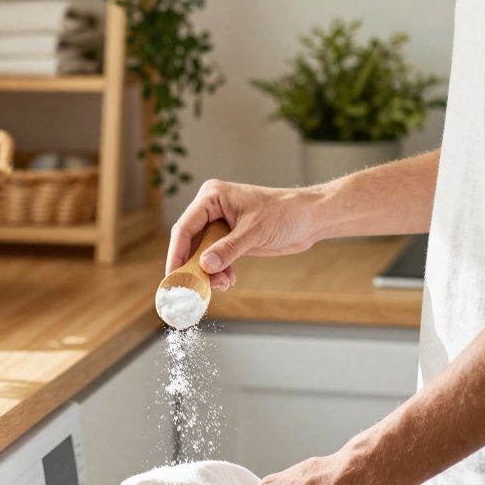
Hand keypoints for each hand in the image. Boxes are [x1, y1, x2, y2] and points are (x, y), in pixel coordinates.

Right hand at [166, 179, 321, 290]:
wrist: (311, 218)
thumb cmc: (286, 213)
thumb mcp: (254, 231)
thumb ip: (228, 249)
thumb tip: (205, 266)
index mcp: (212, 197)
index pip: (185, 227)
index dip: (177, 253)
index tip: (173, 276)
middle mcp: (212, 209)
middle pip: (191, 242)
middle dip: (195, 267)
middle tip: (196, 287)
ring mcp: (221, 224)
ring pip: (203, 253)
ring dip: (209, 272)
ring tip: (223, 284)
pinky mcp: (231, 238)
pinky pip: (216, 258)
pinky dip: (220, 272)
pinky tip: (228, 281)